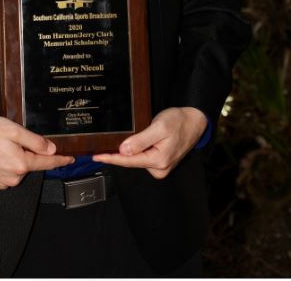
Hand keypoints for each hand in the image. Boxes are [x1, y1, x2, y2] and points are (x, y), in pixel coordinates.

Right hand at [0, 116, 73, 188]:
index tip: (71, 159)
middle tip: (13, 137)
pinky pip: (7, 173)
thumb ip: (34, 141)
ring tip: (0, 144)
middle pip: (31, 164)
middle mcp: (14, 177)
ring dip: (16, 157)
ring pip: (19, 168)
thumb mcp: (13, 130)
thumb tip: (51, 149)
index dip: (61, 160)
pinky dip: (6, 163)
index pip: (47, 162)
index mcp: (21, 163)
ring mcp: (3, 182)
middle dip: (29, 152)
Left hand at [92, 106, 206, 179]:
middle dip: (117, 153)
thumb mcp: (159, 127)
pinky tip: (135, 142)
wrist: (193, 122)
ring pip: (136, 159)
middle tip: (104, 144)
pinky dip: (136, 151)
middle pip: (131, 161)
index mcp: (158, 161)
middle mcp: (159, 168)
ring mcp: (160, 167)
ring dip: (128, 151)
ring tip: (130, 136)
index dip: (110, 158)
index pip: (128, 161)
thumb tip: (124, 151)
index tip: (96, 156)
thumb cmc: (178, 122)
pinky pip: (143, 157)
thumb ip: (141, 140)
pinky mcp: (160, 163)